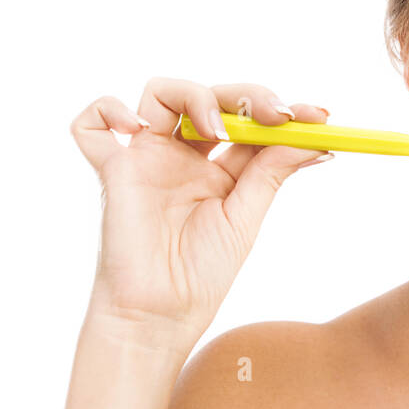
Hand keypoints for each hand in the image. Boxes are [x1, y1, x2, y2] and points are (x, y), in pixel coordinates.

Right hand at [70, 77, 332, 356]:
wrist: (160, 315)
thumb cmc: (201, 274)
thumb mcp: (246, 216)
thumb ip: (272, 171)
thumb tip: (316, 139)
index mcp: (220, 168)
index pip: (250, 122)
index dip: (281, 111)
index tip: (317, 115)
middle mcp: (183, 157)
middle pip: (211, 97)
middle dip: (247, 96)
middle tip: (276, 114)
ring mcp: (147, 159)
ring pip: (160, 94)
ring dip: (194, 96)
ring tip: (215, 130)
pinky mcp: (113, 170)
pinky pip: (91, 126)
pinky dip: (107, 110)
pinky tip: (138, 127)